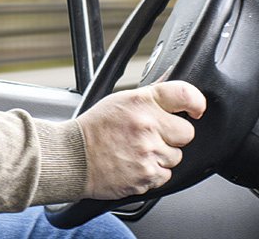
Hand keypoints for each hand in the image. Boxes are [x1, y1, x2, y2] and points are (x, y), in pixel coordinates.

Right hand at [76, 80, 205, 199]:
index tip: (196, 110)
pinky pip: (165, 174)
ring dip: (161, 156)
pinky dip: (153, 172)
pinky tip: (134, 163)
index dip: (196, 103)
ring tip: (136, 151)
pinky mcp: (148, 175)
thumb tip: (175, 96)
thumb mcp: (118, 101)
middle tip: (152, 135)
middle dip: (173, 136)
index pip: (184, 95)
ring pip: (176, 156)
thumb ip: (148, 99)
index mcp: (140, 102)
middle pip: (186, 132)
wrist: (74, 157)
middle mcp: (147, 125)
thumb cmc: (94, 129)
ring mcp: (148, 151)